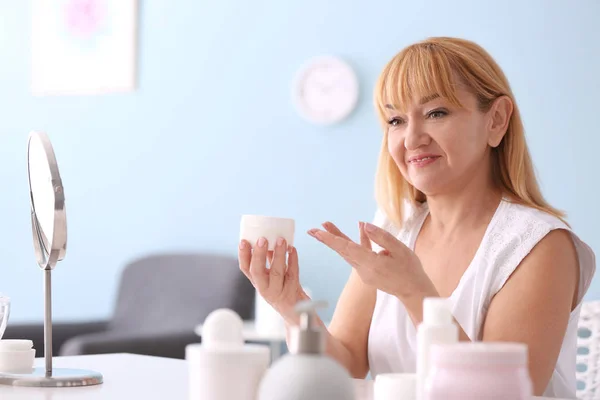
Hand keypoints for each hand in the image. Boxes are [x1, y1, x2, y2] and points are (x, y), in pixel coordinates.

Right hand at [238, 237, 309, 323]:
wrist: (294, 308)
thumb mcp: (270, 275)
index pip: (245, 269)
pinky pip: (293, 273)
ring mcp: (279, 290)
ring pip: (277, 272)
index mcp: (257, 282)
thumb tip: (267, 237)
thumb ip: (267, 259)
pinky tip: (293, 249)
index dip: (243, 255)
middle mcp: (265, 288)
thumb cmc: (281, 287)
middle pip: (258, 271)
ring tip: (281, 240)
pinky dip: (293, 260)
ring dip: (278, 255)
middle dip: (258, 255)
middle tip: (262, 239)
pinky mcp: (292, 289)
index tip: (244, 241)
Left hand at [308, 221, 434, 299]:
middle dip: (327, 239)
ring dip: (337, 240)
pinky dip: (352, 244)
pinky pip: (357, 256)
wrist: (414, 291)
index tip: (318, 232)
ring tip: (326, 225)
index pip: (347, 248)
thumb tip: (363, 225)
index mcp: (371, 263)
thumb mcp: (400, 250)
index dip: (331, 239)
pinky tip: (358, 230)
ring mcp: (364, 273)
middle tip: (311, 230)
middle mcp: (364, 270)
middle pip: (343, 251)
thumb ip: (381, 237)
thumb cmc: (410, 269)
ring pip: (348, 253)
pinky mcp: (367, 274)